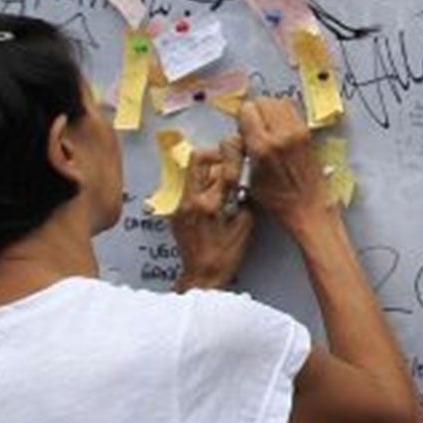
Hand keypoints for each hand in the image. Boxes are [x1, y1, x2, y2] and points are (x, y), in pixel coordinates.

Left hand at [170, 138, 254, 290]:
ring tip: (226, 181)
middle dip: (216, 153)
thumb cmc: (225, 255)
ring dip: (211, 171)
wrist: (201, 276)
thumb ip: (244, 199)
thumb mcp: (245, 225)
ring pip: (194, 173)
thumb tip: (245, 183)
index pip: (222, 167)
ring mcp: (180, 206)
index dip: (234, 153)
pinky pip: (190, 189)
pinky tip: (216, 198)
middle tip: (230, 158)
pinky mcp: (176, 213)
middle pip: (198, 160)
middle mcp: (190, 201)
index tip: (243, 146)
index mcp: (209, 204)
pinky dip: (204, 187)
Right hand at [239, 97, 333, 232]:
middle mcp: (281, 135)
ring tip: (267, 127)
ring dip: (270, 110)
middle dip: (254, 112)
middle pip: (262, 101)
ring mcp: (298, 132)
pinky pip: (293, 110)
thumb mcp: (248, 177)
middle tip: (253, 128)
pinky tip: (280, 129)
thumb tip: (241, 131)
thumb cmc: (277, 198)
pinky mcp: (308, 133)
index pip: (247, 110)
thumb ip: (242, 150)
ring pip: (278, 101)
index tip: (242, 129)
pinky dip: (284, 113)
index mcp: (262, 146)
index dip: (242, 118)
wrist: (308, 204)